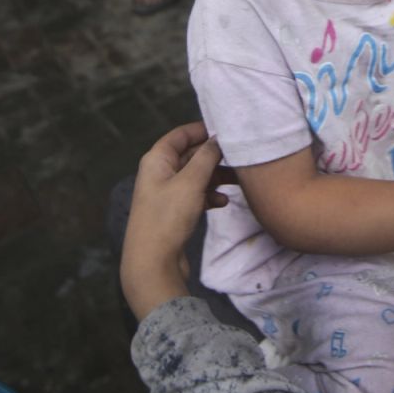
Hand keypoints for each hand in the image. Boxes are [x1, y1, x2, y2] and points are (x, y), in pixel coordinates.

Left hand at [120, 122, 232, 321]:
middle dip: (214, 155)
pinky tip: (223, 202)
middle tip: (240, 157)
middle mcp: (159, 173)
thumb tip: (219, 137)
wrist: (153, 263)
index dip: (202, 129)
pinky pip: (196, 195)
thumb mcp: (191, 182)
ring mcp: (166, 194)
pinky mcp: (174, 212)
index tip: (227, 130)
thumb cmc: (168, 217)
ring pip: (196, 176)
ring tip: (238, 181)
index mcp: (157, 160)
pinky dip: (210, 196)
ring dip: (216, 177)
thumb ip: (206, 156)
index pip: (180, 134)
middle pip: (190, 155)